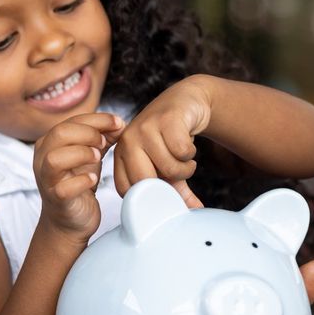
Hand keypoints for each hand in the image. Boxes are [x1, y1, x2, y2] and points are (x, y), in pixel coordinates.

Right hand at [33, 113, 124, 239]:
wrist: (70, 220)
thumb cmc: (77, 183)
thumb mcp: (90, 156)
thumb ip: (102, 138)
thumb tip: (119, 123)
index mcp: (50, 143)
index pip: (71, 121)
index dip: (97, 120)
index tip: (118, 123)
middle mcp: (42, 158)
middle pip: (60, 133)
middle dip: (88, 133)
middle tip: (105, 142)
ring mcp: (47, 180)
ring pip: (55, 158)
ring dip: (81, 154)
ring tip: (98, 158)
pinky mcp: (56, 200)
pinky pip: (63, 188)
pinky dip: (82, 181)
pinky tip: (93, 179)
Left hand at [114, 76, 214, 207]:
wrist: (185, 101)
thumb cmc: (171, 137)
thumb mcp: (168, 166)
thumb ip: (175, 191)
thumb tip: (192, 213)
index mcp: (121, 155)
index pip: (127, 190)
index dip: (148, 197)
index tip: (164, 193)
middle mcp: (128, 141)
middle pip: (145, 182)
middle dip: (169, 184)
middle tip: (178, 173)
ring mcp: (145, 128)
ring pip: (169, 168)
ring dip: (186, 168)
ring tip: (185, 158)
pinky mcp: (166, 120)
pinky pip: (182, 152)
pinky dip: (191, 154)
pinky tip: (188, 145)